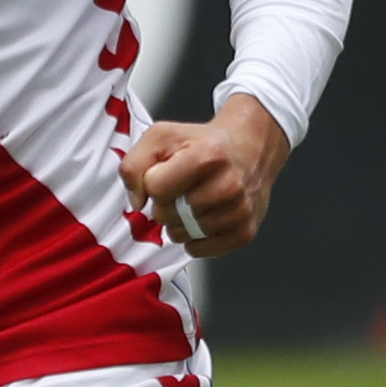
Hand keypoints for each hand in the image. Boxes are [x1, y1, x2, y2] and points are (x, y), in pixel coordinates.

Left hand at [121, 95, 289, 255]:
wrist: (250, 147)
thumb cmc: (205, 143)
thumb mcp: (162, 136)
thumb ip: (135, 163)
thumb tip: (136, 202)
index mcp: (207, 156)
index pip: (155, 188)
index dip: (154, 181)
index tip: (166, 172)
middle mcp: (228, 185)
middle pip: (166, 215)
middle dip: (165, 202)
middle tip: (181, 187)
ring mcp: (239, 212)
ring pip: (180, 235)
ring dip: (177, 222)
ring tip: (193, 200)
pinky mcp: (244, 233)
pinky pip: (198, 250)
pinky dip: (193, 238)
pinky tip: (203, 216)